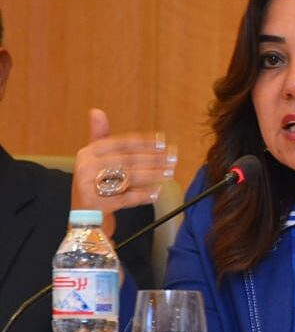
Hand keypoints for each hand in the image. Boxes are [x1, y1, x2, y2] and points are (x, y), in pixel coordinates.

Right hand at [71, 108, 176, 236]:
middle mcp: (85, 168)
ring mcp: (89, 187)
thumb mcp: (96, 160)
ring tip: (170, 173)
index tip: (163, 142)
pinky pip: (125, 198)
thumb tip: (96, 111)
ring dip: (153, 175)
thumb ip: (100, 137)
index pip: (120, 144)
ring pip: (128, 178)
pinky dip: (143, 195)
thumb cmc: (95, 185)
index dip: (143, 142)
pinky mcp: (96, 205)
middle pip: (127, 160)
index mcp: (88, 153)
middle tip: (173, 158)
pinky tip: (157, 192)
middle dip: (153, 159)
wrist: (84, 220)